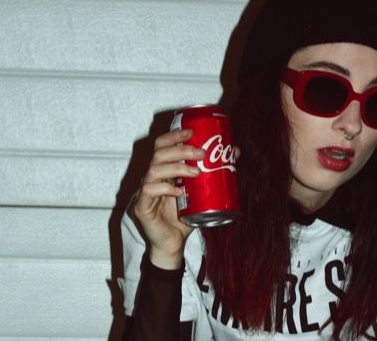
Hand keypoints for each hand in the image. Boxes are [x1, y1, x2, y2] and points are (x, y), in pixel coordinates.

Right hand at [131, 129, 204, 268]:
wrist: (173, 244)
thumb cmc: (184, 217)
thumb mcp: (202, 192)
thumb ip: (213, 172)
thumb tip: (234, 151)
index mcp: (162, 171)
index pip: (162, 145)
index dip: (174, 135)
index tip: (192, 131)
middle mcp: (151, 178)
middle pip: (158, 154)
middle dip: (180, 149)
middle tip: (201, 153)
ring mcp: (144, 192)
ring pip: (154, 170)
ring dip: (177, 168)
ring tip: (196, 172)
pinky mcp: (141, 207)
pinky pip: (149, 192)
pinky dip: (165, 189)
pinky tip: (178, 191)